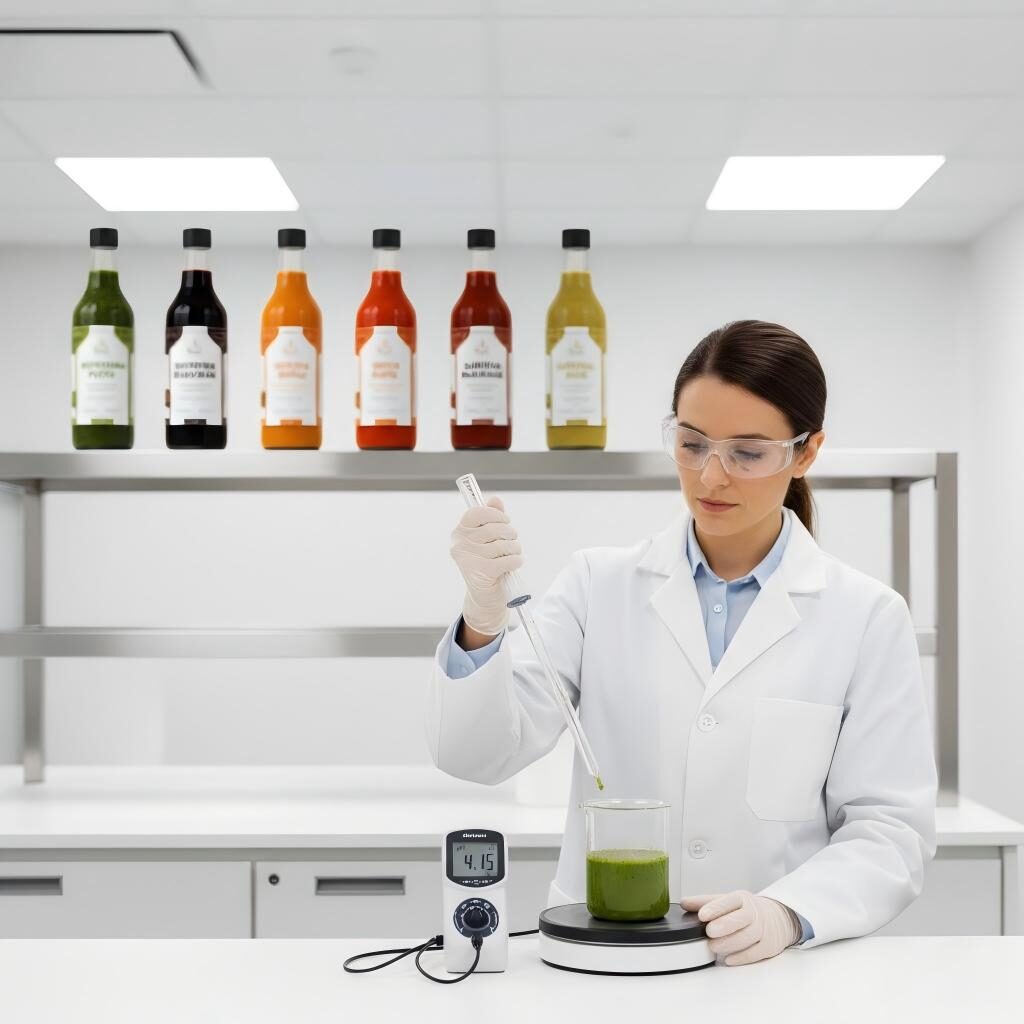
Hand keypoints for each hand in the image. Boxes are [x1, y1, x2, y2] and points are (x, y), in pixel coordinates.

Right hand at [450, 497, 523, 636]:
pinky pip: (508, 559)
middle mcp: (460, 544)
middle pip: (494, 528)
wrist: (485, 596)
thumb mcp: (488, 539)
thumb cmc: (488, 563)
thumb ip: (491, 518)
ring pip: (503, 545)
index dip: (495, 514)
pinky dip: (516, 561)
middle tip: (512, 541)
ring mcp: (469, 559)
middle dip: (510, 534)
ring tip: (512, 555)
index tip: (505, 521)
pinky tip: (514, 564)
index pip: (476, 512)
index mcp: (459, 532)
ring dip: (515, 549)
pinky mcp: (481, 572)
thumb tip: (495, 499)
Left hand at [681, 891, 800, 966]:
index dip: (715, 908)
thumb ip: (706, 902)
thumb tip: (684, 903)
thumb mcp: (728, 901)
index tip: (702, 915)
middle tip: (709, 931)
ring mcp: (763, 930)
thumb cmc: (747, 910)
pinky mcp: (769, 946)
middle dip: (724, 925)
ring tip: (713, 947)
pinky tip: (728, 959)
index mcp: (741, 899)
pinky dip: (741, 957)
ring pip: (747, 937)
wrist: (777, 917)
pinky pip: (755, 953)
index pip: (728, 901)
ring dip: (729, 943)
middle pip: (740, 919)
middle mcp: (754, 913)